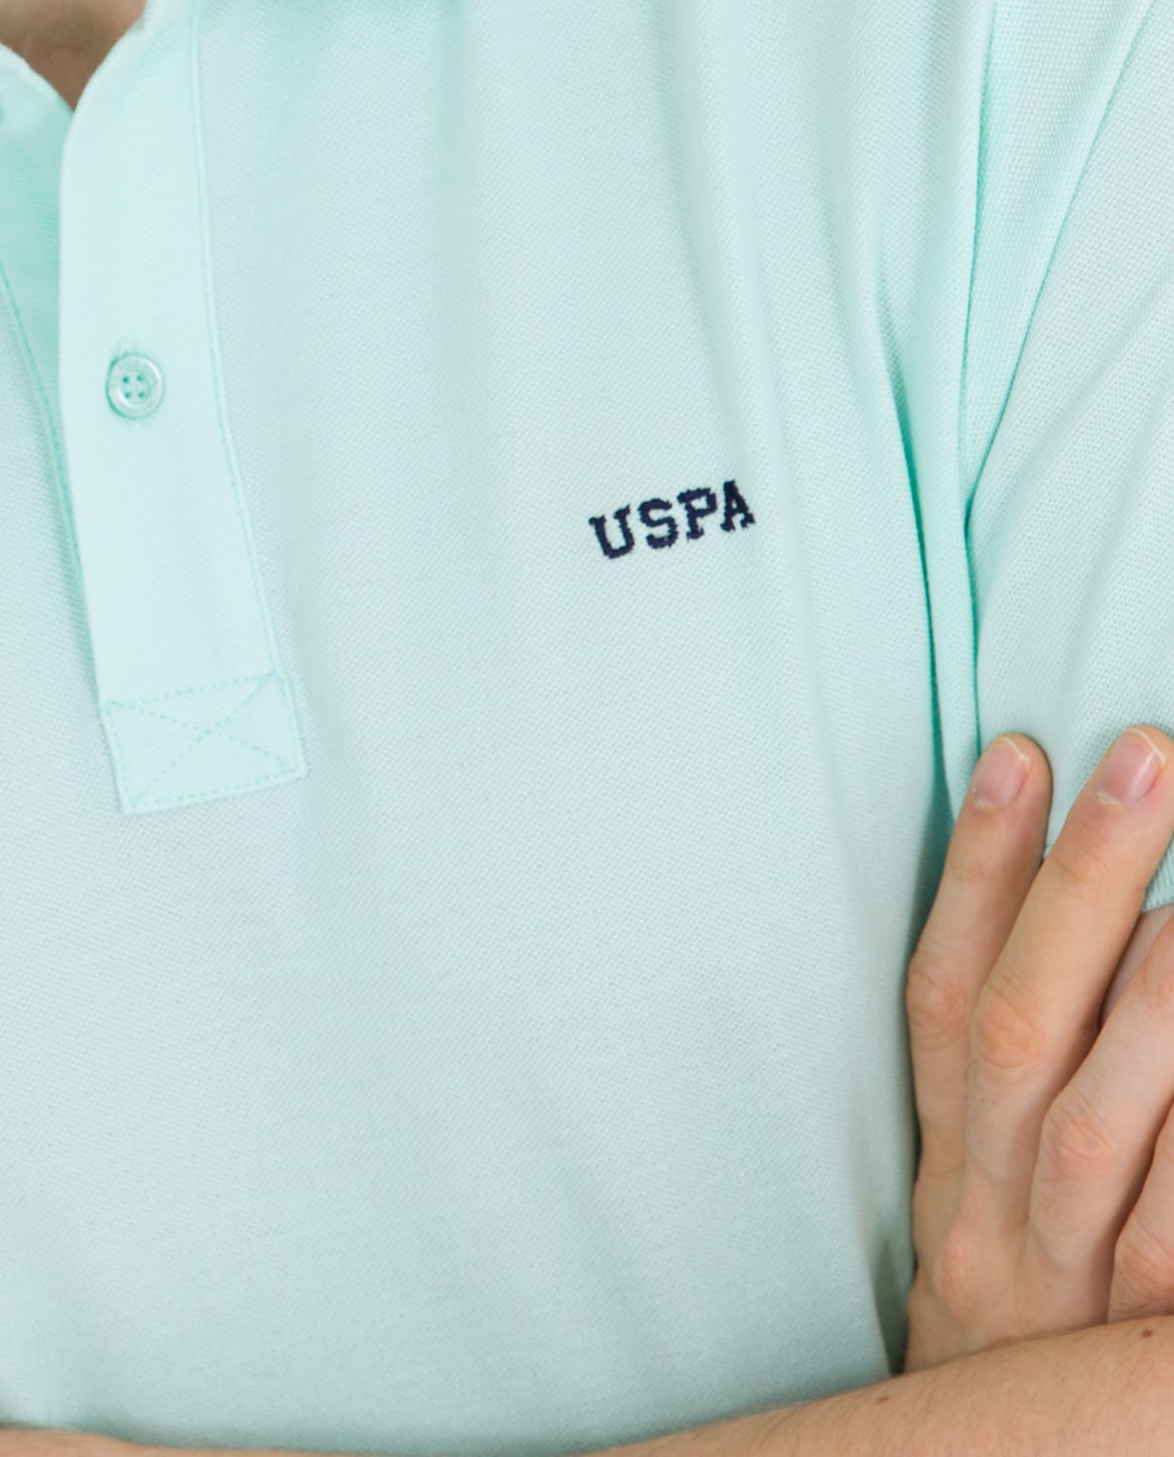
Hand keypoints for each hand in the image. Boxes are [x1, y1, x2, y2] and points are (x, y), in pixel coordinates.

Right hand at [904, 724, 1173, 1367]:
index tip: (1019, 751)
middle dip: (1080, 887)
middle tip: (1147, 760)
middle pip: (1026, 1035)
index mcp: (953, 1181)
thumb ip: (1012, 1096)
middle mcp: (995, 1226)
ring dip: (1158, 997)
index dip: (977, 872)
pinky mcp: (1139, 1344)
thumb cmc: (1020, 1348)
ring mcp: (1074, 1295)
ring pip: (1101, 1129)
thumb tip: (1078, 930)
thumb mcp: (985, 1218)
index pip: (946, 1001)